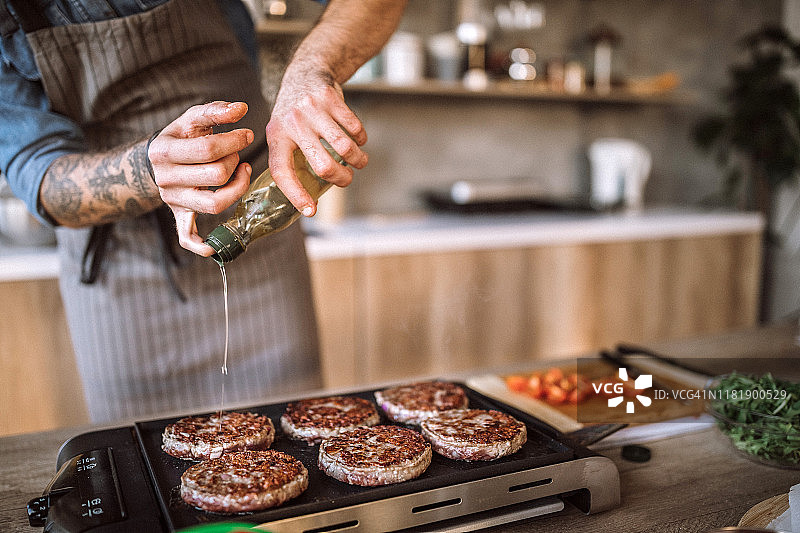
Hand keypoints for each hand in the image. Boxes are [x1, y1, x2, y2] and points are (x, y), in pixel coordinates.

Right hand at [148, 101, 253, 255]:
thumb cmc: (181, 136)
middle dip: (234, 161)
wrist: (157, 160)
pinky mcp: (179, 215)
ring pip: (213, 204)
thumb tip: (241, 109)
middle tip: (238, 153)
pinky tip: (213, 250)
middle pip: (215, 175)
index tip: (247, 134)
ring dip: (236, 189)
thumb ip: (215, 111)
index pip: (208, 149)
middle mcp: (166, 179)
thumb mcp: (192, 119)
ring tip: (242, 173)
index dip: (235, 141)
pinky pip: (186, 236)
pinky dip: (199, 245)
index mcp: (164, 151)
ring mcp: (173, 200)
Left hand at [266, 72, 367, 215]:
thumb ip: (292, 159)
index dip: (295, 193)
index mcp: (276, 136)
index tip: (310, 210)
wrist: (305, 73)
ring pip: (344, 147)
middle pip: (322, 164)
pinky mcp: (330, 97)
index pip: (282, 171)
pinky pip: (354, 127)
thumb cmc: (295, 114)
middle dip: (341, 179)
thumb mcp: (283, 132)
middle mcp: (292, 122)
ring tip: (360, 162)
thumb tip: (306, 200)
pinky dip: (361, 139)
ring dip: (358, 160)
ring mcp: (311, 109)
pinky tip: (359, 141)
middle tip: (347, 181)